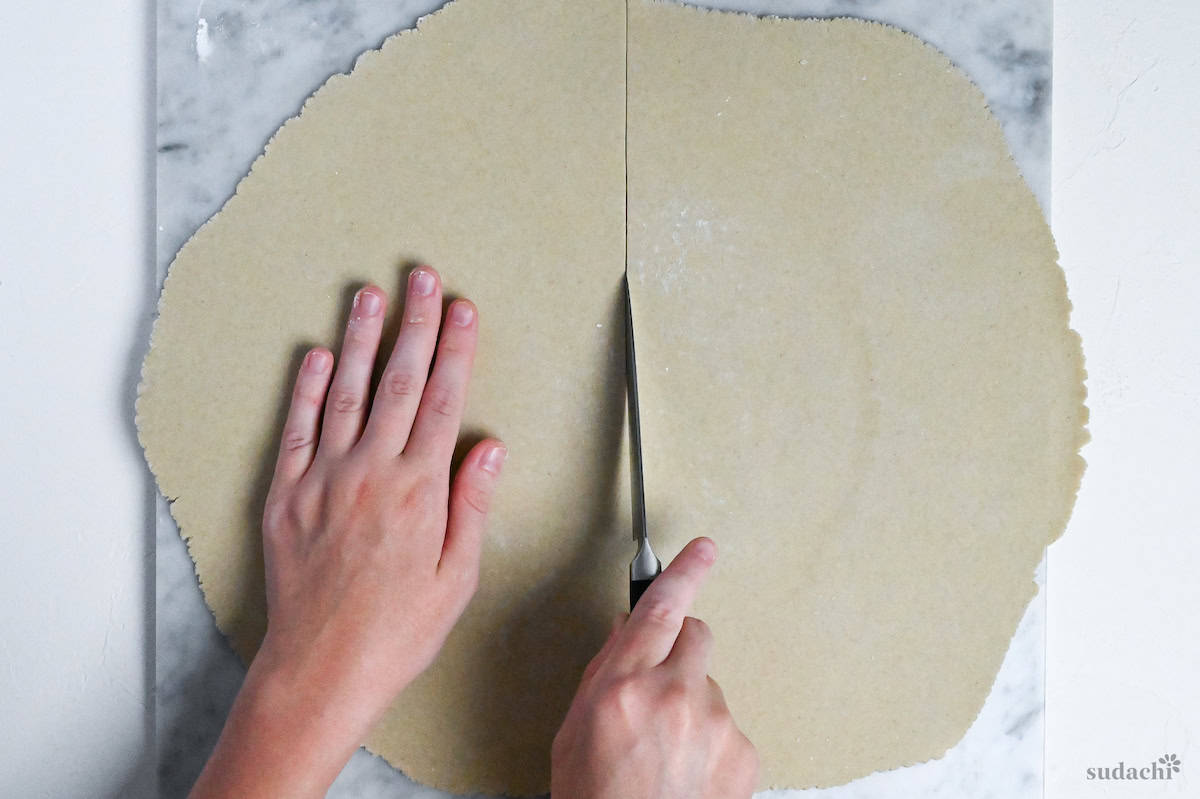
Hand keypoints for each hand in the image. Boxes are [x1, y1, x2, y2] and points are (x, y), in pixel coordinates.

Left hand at [190, 266, 505, 798]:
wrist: (322, 668)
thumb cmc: (396, 630)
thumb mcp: (456, 576)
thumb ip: (470, 504)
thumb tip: (488, 446)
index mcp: (418, 489)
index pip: (443, 401)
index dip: (456, 349)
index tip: (462, 309)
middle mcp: (371, 471)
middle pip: (399, 381)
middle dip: (414, 324)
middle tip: (421, 278)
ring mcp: (324, 479)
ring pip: (345, 392)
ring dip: (360, 340)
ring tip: (369, 295)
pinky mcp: (286, 495)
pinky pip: (298, 429)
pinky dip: (306, 388)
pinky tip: (317, 355)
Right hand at [550, 538, 757, 798]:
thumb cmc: (596, 798)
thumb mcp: (575, 730)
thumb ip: (604, 674)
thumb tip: (627, 632)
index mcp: (625, 685)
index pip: (661, 609)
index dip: (685, 571)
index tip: (703, 549)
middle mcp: (675, 695)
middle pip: (697, 636)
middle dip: (681, 648)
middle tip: (661, 682)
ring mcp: (715, 723)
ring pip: (709, 686)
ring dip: (692, 703)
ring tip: (667, 750)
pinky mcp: (743, 751)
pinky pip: (728, 725)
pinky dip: (711, 739)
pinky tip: (687, 769)